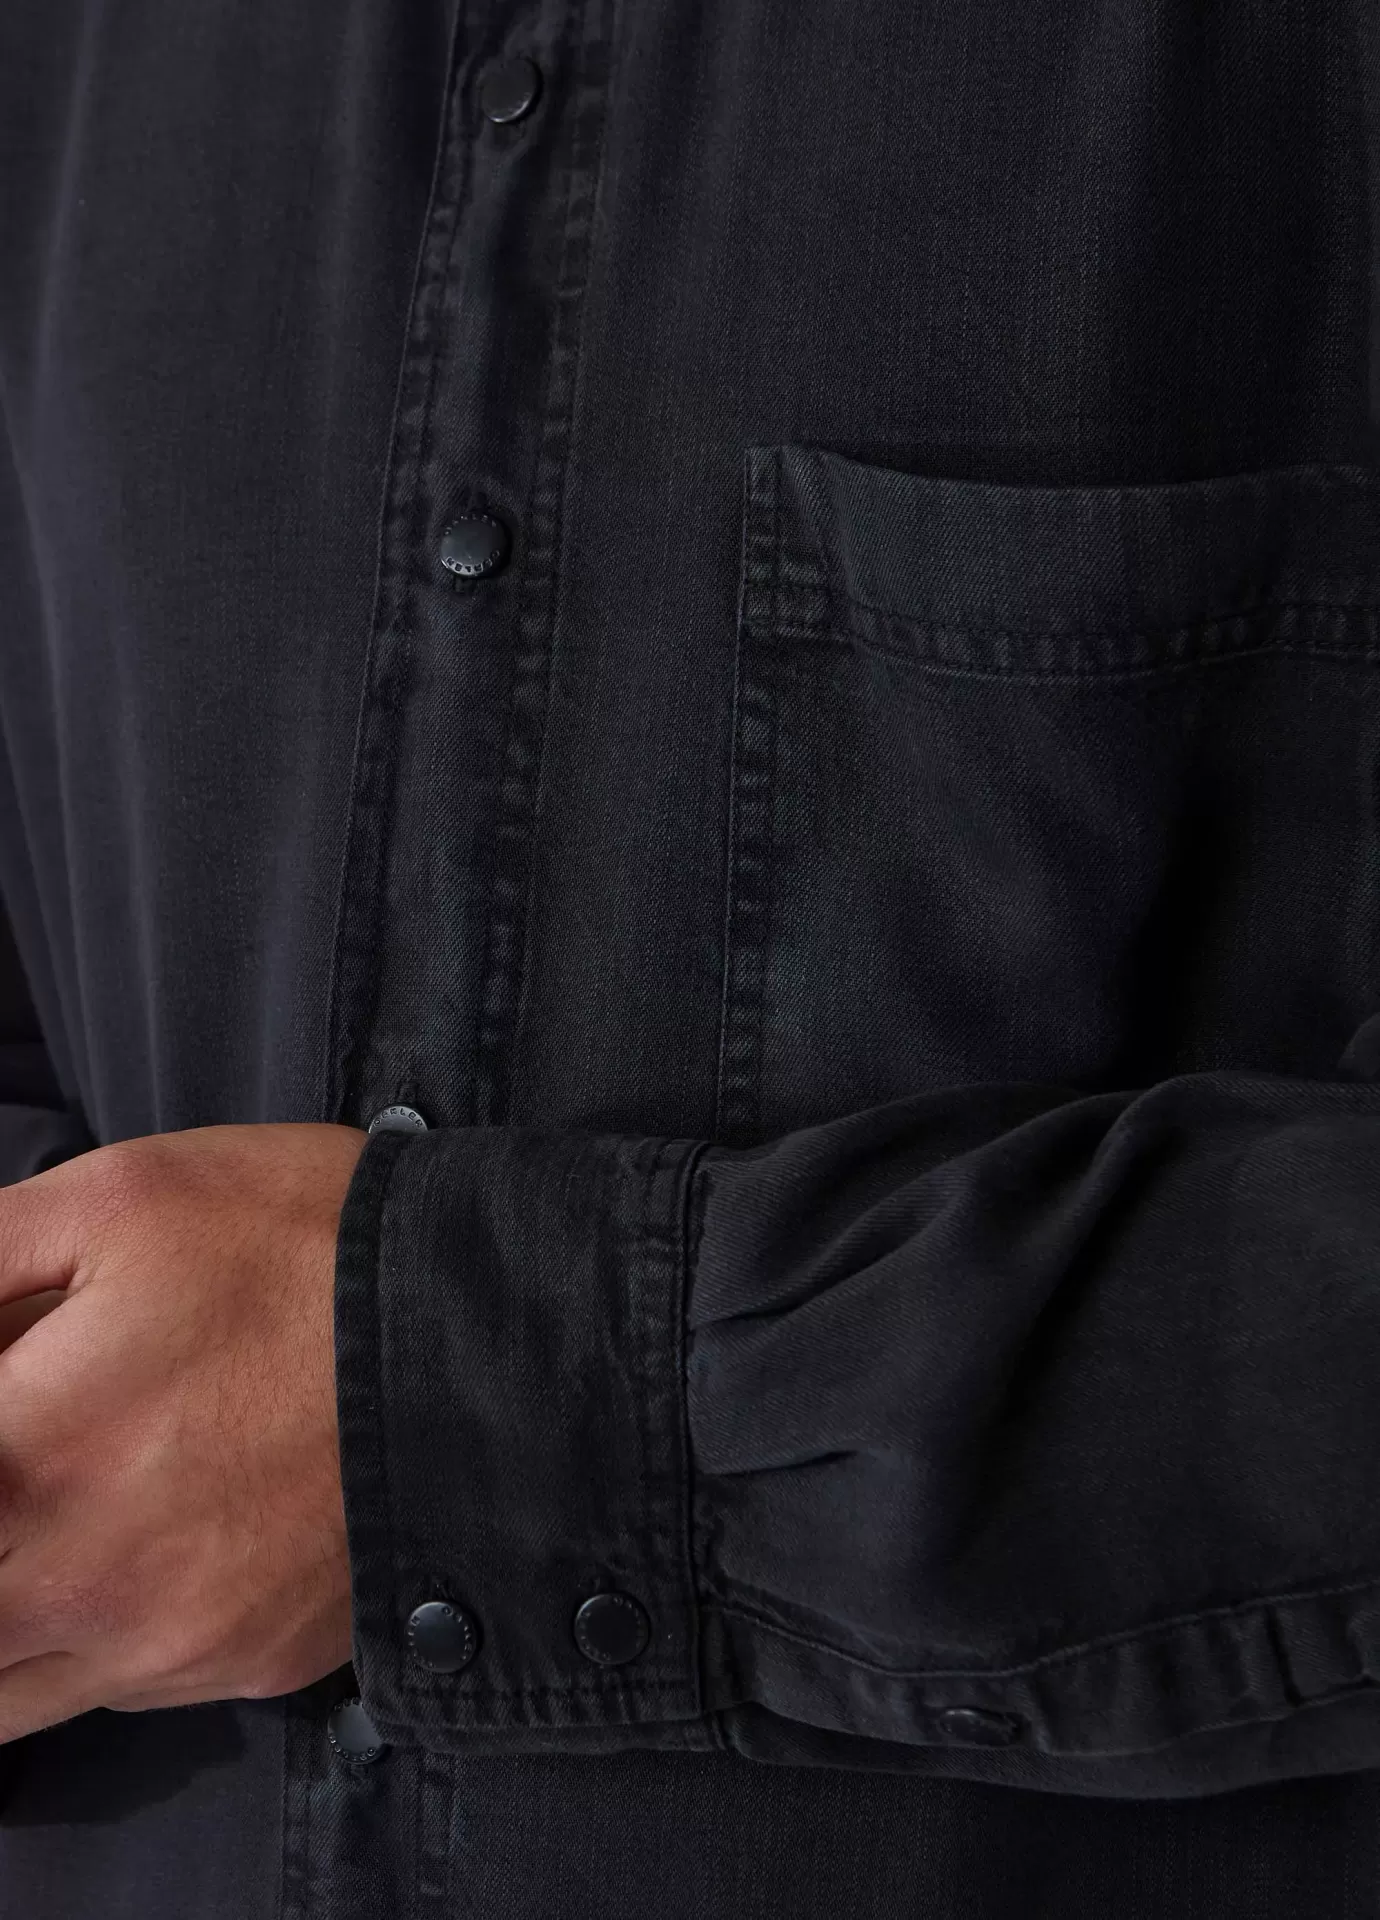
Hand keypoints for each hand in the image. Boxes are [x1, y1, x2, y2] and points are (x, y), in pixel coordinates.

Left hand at [0, 1121, 369, 1739]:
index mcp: (27, 1454)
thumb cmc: (308, 1246)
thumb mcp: (120, 1196)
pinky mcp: (244, 1668)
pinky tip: (148, 1543)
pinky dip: (95, 1636)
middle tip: (38, 1459)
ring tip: (71, 1507)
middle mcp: (77, 1583)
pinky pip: (116, 1689)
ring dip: (8, 1611)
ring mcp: (166, 1644)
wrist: (499, 1333)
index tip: (15, 1413)